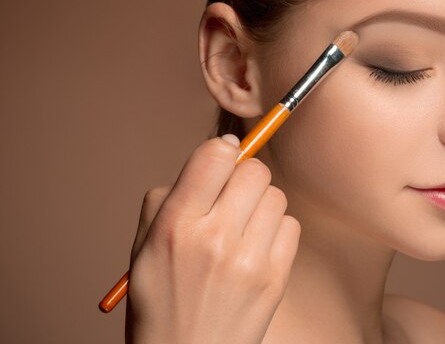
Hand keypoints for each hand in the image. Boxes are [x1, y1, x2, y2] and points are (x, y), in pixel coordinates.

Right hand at [125, 135, 299, 343]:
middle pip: (254, 170)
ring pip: (276, 196)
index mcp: (176, 226)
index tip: (221, 159)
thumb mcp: (143, 247)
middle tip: (232, 196)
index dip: (221, 151)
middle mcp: (215, 239)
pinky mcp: (275, 279)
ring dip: (261, 203)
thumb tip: (213, 156)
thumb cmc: (160, 302)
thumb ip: (169, 197)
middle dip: (243, 176)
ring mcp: (249, 261)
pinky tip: (257, 247)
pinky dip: (277, 230)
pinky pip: (291, 226)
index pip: (214, 155)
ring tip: (243, 227)